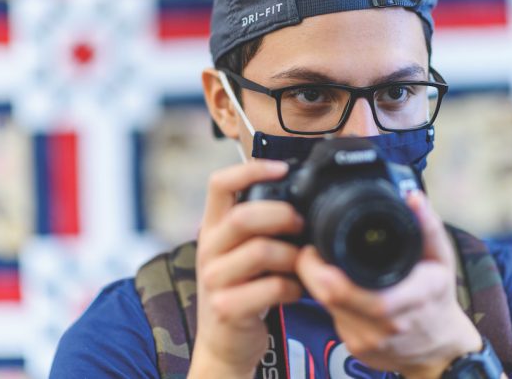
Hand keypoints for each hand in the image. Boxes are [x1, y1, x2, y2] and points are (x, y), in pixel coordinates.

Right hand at [188, 160, 304, 378]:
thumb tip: (303, 198)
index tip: (282, 169)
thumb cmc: (244, 288)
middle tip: (302, 224)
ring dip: (292, 255)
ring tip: (302, 263)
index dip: (250, 170)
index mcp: (213, 227)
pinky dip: (293, 288)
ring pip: (260, 251)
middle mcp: (209, 248)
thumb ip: (261, 225)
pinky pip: (270, 288)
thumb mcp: (243, 250)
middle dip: (281, 215)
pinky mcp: (227, 308)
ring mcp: (214, 280)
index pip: (219, 184)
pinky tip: (296, 290)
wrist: (225, 342)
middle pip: (243, 216)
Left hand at [296, 191, 482, 378]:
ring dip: (319, 286)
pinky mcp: (357, 350)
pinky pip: (333, 319)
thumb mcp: (441, 258)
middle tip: (310, 252)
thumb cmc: (438, 298)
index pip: (363, 293)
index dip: (328, 272)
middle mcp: (390, 324)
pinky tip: (339, 288)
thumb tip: (412, 198)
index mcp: (413, 297)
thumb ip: (427, 226)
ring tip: (325, 265)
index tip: (317, 250)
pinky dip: (329, 301)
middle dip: (313, 273)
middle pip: (333, 298)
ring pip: (327, 309)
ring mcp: (371, 341)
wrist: (440, 347)